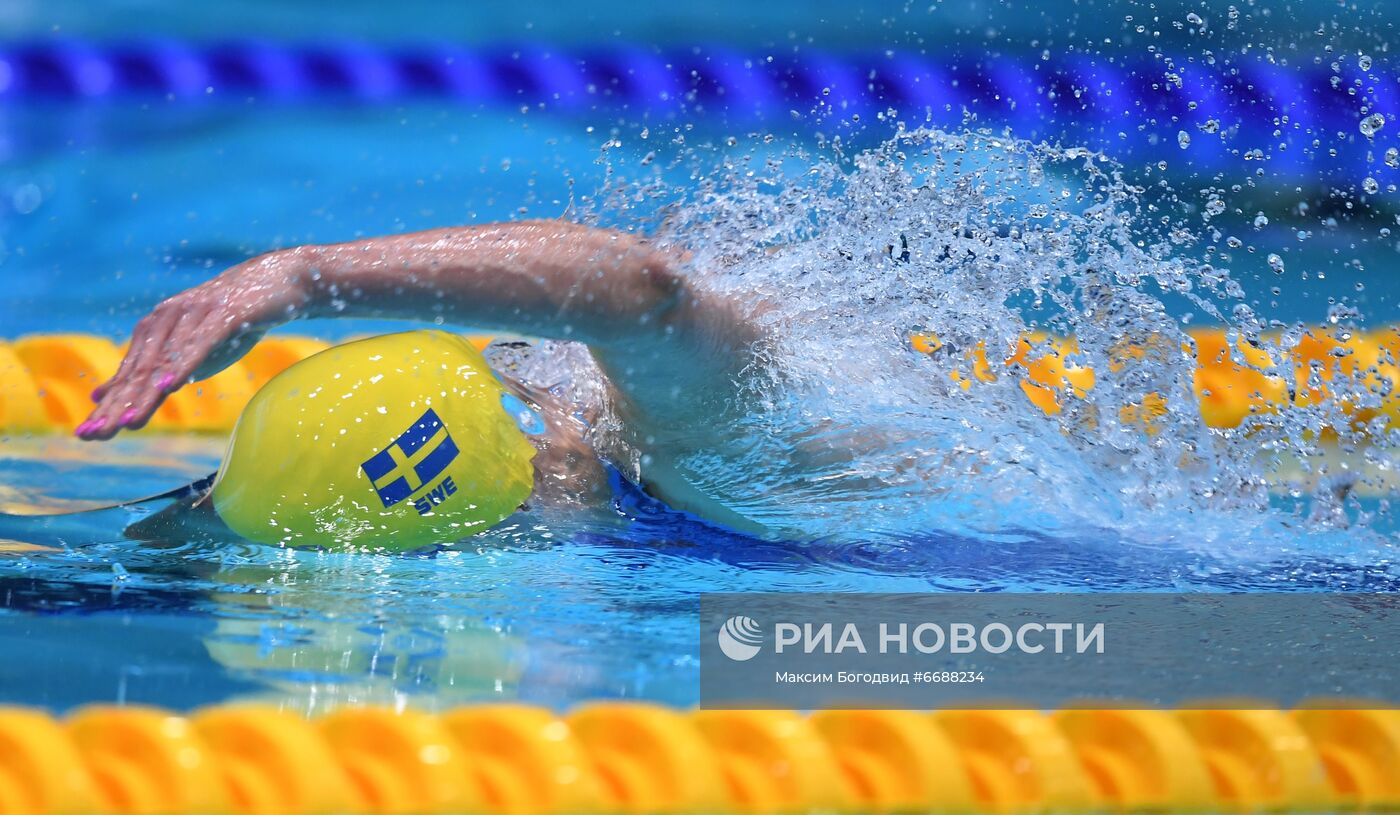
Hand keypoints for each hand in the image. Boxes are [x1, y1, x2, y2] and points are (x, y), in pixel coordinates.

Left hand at [76, 251, 309, 439]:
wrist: (275, 282)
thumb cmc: (229, 322)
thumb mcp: (189, 350)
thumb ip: (149, 371)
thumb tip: (101, 396)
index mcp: (154, 329)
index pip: (128, 375)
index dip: (107, 406)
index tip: (86, 435)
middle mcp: (167, 319)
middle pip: (139, 371)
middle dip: (117, 405)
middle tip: (94, 434)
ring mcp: (194, 315)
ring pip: (165, 362)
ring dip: (144, 393)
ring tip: (126, 422)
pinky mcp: (224, 315)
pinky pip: (200, 344)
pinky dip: (182, 366)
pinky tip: (168, 386)